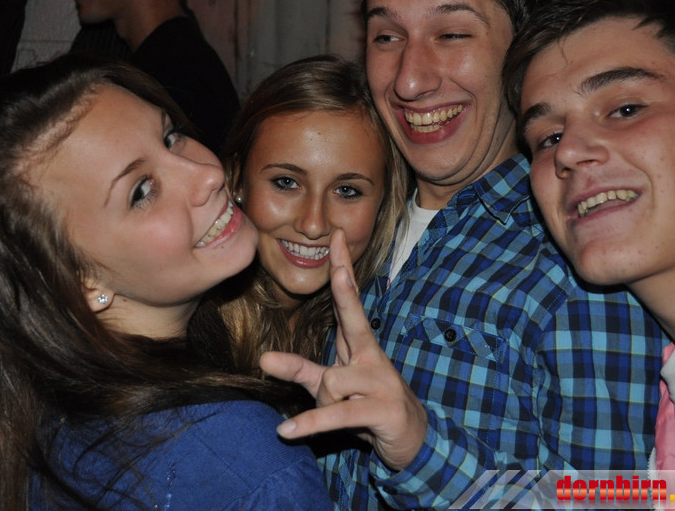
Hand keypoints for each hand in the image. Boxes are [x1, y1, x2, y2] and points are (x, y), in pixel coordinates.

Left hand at [259, 228, 428, 470]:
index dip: (342, 268)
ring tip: (336, 414)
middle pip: (355, 319)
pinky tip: (286, 431)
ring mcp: (381, 382)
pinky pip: (336, 414)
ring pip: (331, 382)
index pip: (349, 300)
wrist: (412, 438)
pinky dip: (310, 424)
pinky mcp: (383, 410)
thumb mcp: (330, 386)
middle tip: (338, 267)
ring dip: (322, 405)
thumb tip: (262, 359)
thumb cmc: (367, 404)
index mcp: (360, 345)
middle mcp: (372, 357)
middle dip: (347, 292)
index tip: (337, 236)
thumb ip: (300, 370)